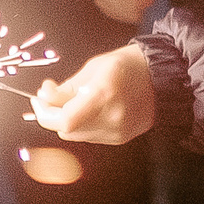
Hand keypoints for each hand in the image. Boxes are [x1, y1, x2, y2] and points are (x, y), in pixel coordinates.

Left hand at [31, 44, 155, 144]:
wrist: (164, 78)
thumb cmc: (129, 65)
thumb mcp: (94, 67)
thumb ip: (67, 87)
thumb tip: (44, 97)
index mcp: (104, 93)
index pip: (64, 120)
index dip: (44, 113)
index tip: (39, 99)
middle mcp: (112, 117)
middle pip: (66, 130)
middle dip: (52, 115)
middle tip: (49, 97)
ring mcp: (117, 131)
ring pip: (75, 135)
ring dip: (66, 121)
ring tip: (73, 101)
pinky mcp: (120, 138)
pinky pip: (89, 136)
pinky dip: (82, 124)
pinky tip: (89, 109)